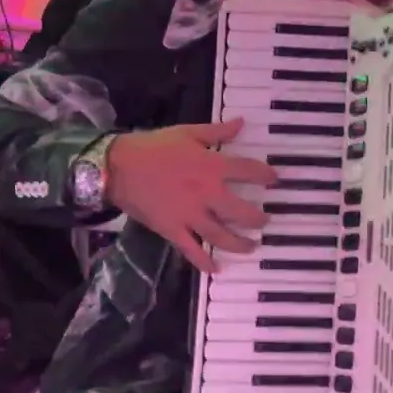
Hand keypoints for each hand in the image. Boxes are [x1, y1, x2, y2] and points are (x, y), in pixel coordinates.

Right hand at [106, 118, 277, 272]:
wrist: (117, 167)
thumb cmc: (153, 147)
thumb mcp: (187, 133)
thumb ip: (217, 131)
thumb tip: (241, 123)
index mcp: (212, 167)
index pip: (249, 171)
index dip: (266, 176)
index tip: (275, 180)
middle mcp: (207, 194)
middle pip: (241, 212)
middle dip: (258, 219)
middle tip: (265, 221)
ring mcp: (190, 215)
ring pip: (222, 236)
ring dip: (240, 244)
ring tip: (252, 247)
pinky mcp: (172, 230)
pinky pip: (192, 251)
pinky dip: (205, 263)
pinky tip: (217, 269)